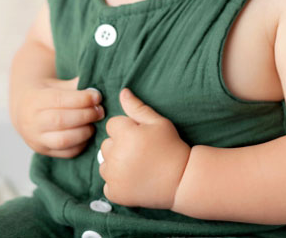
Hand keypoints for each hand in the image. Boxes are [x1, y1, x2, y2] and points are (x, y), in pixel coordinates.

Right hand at [12, 75, 103, 158]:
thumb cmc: (45, 93)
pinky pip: (65, 153)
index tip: (97, 96)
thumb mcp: (55, 84)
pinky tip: (87, 135)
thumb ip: (73, 86)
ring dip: (84, 132)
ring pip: (62, 140)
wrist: (24, 111)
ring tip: (94, 124)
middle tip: (100, 111)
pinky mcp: (43, 151)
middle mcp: (32, 122)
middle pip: (60, 120)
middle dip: (85, 115)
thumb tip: (95, 89)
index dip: (81, 99)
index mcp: (34, 100)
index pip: (58, 100)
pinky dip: (80, 145)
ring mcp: (36, 139)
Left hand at [100, 88, 189, 209]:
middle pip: (106, 144)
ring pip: (104, 164)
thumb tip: (122, 92)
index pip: (112, 125)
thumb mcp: (157, 122)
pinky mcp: (115, 194)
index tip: (140, 137)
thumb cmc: (170, 146)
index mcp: (125, 135)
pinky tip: (133, 180)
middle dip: (119, 146)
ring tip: (136, 166)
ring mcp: (115, 177)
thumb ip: (136, 107)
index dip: (126, 129)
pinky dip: (117, 183)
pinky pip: (106, 184)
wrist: (181, 179)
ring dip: (115, 164)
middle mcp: (116, 156)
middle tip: (139, 152)